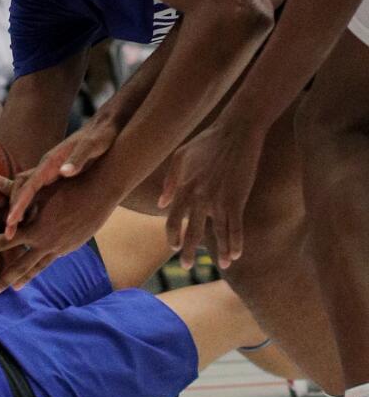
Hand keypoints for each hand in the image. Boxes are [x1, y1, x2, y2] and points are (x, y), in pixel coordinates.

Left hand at [0, 172, 113, 291]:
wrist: (100, 192)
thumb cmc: (67, 184)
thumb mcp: (39, 187)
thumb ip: (15, 189)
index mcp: (35, 229)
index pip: (3, 241)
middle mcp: (46, 243)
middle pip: (20, 265)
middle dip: (4, 279)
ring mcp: (60, 248)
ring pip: (37, 268)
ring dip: (23, 279)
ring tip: (13, 289)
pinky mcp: (70, 247)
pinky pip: (51, 260)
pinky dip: (41, 267)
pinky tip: (35, 272)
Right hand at [4, 107, 120, 238]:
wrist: (104, 127)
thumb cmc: (100, 137)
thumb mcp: (92, 146)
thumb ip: (79, 158)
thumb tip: (64, 171)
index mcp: (51, 162)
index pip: (29, 185)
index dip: (19, 204)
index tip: (11, 221)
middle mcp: (46, 168)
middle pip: (20, 190)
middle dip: (13, 212)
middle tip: (9, 235)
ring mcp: (50, 172)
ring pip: (26, 193)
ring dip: (19, 211)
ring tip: (15, 234)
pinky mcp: (56, 176)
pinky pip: (37, 194)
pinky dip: (31, 207)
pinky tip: (34, 223)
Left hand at [158, 120, 265, 268]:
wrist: (236, 130)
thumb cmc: (208, 140)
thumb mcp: (180, 156)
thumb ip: (170, 181)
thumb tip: (161, 204)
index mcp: (184, 187)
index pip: (172, 219)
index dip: (172, 235)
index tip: (174, 246)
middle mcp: (198, 197)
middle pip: (191, 231)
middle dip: (188, 251)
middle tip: (186, 266)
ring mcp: (218, 199)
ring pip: (216, 233)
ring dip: (218, 252)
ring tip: (220, 266)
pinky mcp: (236, 199)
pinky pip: (235, 227)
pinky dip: (235, 242)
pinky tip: (236, 255)